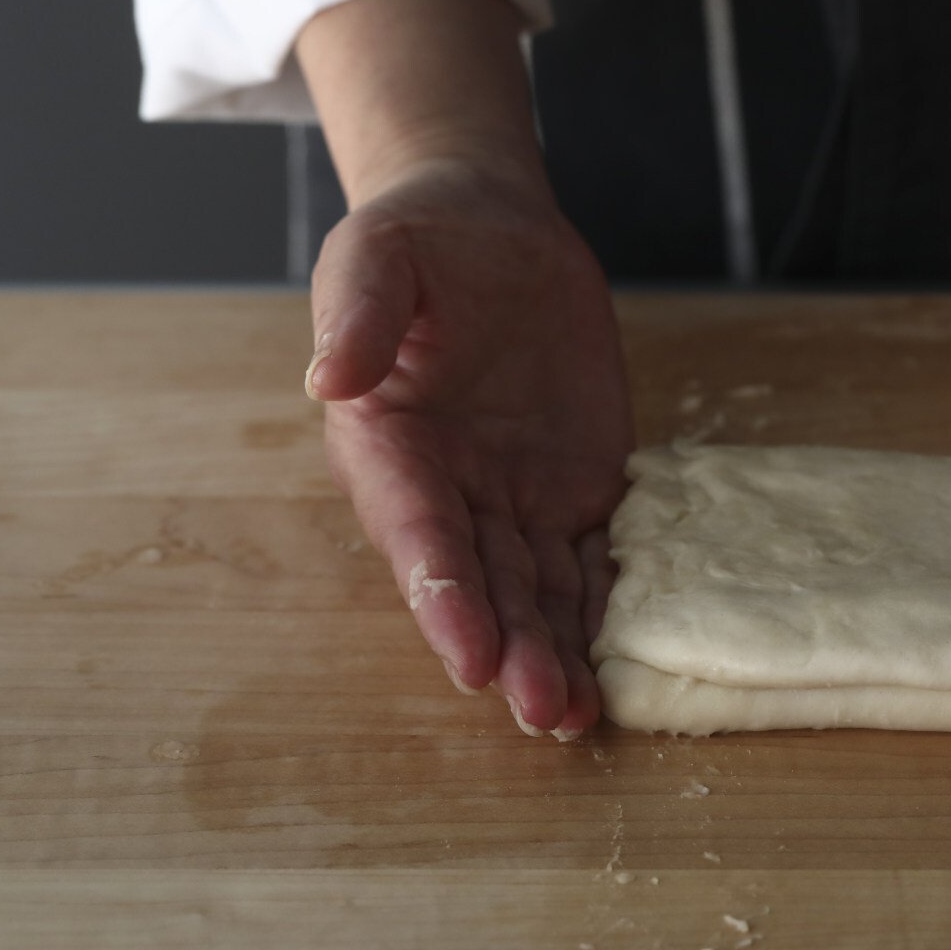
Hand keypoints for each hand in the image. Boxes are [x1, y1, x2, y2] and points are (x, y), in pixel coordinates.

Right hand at [305, 158, 633, 739]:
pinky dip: (605, 613)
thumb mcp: (379, 254)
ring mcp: (516, 498)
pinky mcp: (577, 490)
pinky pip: (593, 561)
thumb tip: (329, 378)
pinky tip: (621, 668)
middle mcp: (450, 490)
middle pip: (482, 583)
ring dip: (555, 653)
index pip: (419, 534)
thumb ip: (357, 311)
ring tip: (578, 716)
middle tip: (544, 710)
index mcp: (389, 446)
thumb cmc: (422, 241)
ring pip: (537, 590)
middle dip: (510, 649)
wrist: (493, 233)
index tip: (471, 654)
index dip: (446, 597)